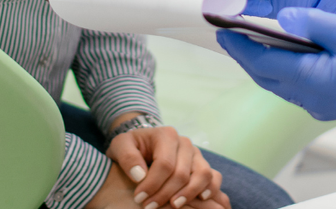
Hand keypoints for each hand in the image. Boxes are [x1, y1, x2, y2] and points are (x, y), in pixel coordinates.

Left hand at [105, 125, 226, 208]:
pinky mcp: (202, 165)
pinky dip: (210, 189)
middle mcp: (185, 143)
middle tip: (149, 207)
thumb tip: (140, 175)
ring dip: (189, 194)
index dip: (152, 184)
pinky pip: (215, 177)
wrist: (142, 143)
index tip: (139, 198)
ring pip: (203, 174)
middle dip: (165, 194)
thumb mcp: (120, 146)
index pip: (164, 164)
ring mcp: (196, 154)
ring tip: (174, 206)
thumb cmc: (131, 146)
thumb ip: (127, 157)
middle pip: (182, 173)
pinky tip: (200, 200)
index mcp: (166, 135)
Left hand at [217, 7, 335, 123]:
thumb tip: (281, 15)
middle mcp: (308, 98)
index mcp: (310, 79)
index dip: (237, 45)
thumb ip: (312, 22)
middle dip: (243, 54)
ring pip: (276, 83)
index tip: (219, 27)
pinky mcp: (326, 105)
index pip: (261, 62)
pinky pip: (293, 87)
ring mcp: (317, 105)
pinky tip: (282, 53)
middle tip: (226, 30)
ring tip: (248, 38)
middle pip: (263, 76)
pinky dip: (280, 70)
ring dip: (261, 63)